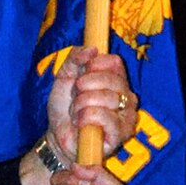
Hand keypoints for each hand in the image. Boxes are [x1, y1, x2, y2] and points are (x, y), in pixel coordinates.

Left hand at [48, 48, 137, 164]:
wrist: (58, 135)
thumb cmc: (65, 108)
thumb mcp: (65, 76)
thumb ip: (75, 57)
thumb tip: (92, 49)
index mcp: (116, 81)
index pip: (115, 62)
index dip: (94, 65)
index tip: (81, 74)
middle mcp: (127, 97)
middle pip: (112, 79)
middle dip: (85, 86)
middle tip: (76, 96)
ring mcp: (127, 116)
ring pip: (108, 98)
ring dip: (83, 104)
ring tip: (77, 112)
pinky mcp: (121, 134)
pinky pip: (106, 117)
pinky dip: (86, 117)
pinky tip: (80, 123)